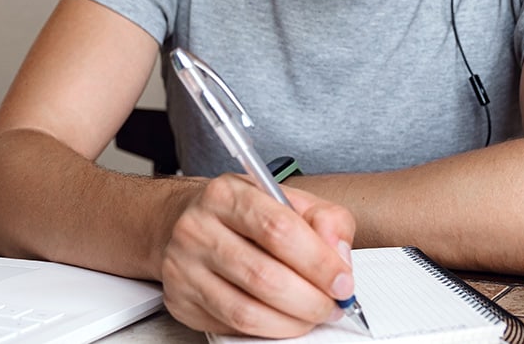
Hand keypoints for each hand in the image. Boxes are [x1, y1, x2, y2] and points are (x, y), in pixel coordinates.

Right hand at [160, 173, 356, 336]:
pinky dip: (269, 329)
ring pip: (247, 311)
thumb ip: (324, 219)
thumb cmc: (242, 213)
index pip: (279, 229)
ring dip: (293, 321)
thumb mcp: (286, 198)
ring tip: (313, 313)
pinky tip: (284, 318)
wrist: (184, 222)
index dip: (318, 262)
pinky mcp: (181, 301)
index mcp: (226, 195)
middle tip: (333, 304)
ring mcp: (184, 268)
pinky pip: (233, 327)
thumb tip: (339, 256)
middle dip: (311, 299)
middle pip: (264, 277)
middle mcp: (198, 229)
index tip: (342, 281)